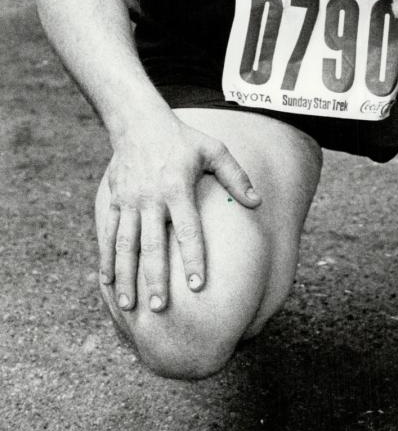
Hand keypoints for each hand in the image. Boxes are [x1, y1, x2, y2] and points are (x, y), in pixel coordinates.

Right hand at [100, 112, 260, 312]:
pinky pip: (107, 234)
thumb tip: (258, 202)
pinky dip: (106, 259)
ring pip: (125, 245)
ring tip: (129, 305)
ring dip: (127, 276)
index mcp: (177, 187)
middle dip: (155, 278)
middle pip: (153, 244)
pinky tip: (107, 283)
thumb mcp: (214, 149)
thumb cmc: (183, 138)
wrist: (138, 122)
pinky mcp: (114, 201)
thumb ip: (236, 176)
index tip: (197, 286)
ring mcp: (129, 201)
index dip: (193, 258)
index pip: (187, 229)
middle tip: (160, 308)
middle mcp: (151, 198)